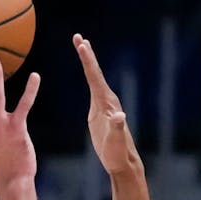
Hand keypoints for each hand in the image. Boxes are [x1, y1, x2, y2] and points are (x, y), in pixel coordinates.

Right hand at [75, 34, 139, 176]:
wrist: (122, 162)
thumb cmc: (118, 153)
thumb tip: (120, 116)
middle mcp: (106, 99)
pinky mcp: (99, 111)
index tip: (81, 44)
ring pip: (94, 78)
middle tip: (78, 36)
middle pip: (94, 72)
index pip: (95, 77)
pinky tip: (87, 73)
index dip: (88, 60)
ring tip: (81, 45)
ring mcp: (103, 105)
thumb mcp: (116, 141)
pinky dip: (88, 76)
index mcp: (107, 103)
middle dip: (86, 54)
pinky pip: (93, 88)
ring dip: (87, 62)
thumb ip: (118, 128)